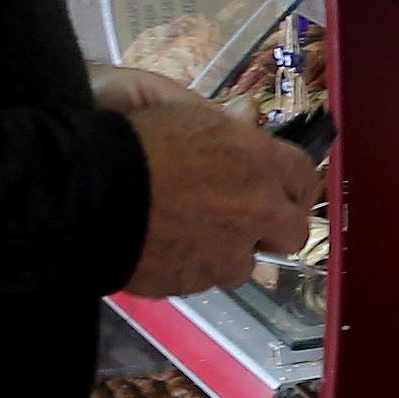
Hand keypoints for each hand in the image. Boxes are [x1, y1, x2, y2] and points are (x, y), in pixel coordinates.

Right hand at [101, 67, 309, 297]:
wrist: (93, 194)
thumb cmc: (138, 142)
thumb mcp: (186, 115)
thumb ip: (227, 125)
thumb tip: (247, 115)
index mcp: (260, 162)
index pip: (304, 178)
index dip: (294, 187)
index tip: (281, 192)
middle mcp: (256, 211)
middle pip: (292, 233)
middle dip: (272, 230)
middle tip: (245, 223)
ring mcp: (228, 253)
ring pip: (244, 264)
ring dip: (226, 254)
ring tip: (188, 236)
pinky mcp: (196, 282)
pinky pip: (202, 279)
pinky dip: (188, 268)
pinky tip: (161, 249)